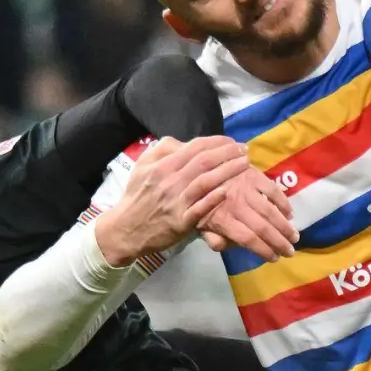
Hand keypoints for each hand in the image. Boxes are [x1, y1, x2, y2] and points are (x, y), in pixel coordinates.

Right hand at [93, 136, 250, 265]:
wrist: (125, 229)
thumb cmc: (137, 196)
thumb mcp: (142, 166)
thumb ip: (162, 150)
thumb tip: (182, 142)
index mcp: (163, 166)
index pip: (195, 147)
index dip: (217, 141)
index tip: (232, 140)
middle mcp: (170, 181)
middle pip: (204, 161)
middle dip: (228, 153)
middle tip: (244, 149)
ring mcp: (176, 202)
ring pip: (206, 182)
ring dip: (228, 171)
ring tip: (244, 164)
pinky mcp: (181, 221)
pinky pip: (200, 208)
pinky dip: (214, 199)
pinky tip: (228, 191)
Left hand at [197, 165, 297, 260]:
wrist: (199, 170)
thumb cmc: (201, 202)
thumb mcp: (200, 225)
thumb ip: (213, 240)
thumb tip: (227, 247)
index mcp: (221, 219)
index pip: (248, 239)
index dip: (264, 250)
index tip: (275, 258)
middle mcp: (235, 204)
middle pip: (263, 228)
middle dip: (279, 242)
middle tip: (290, 252)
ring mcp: (245, 188)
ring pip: (270, 211)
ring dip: (285, 226)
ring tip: (294, 237)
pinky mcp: (253, 174)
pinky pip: (273, 190)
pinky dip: (284, 203)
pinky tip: (290, 214)